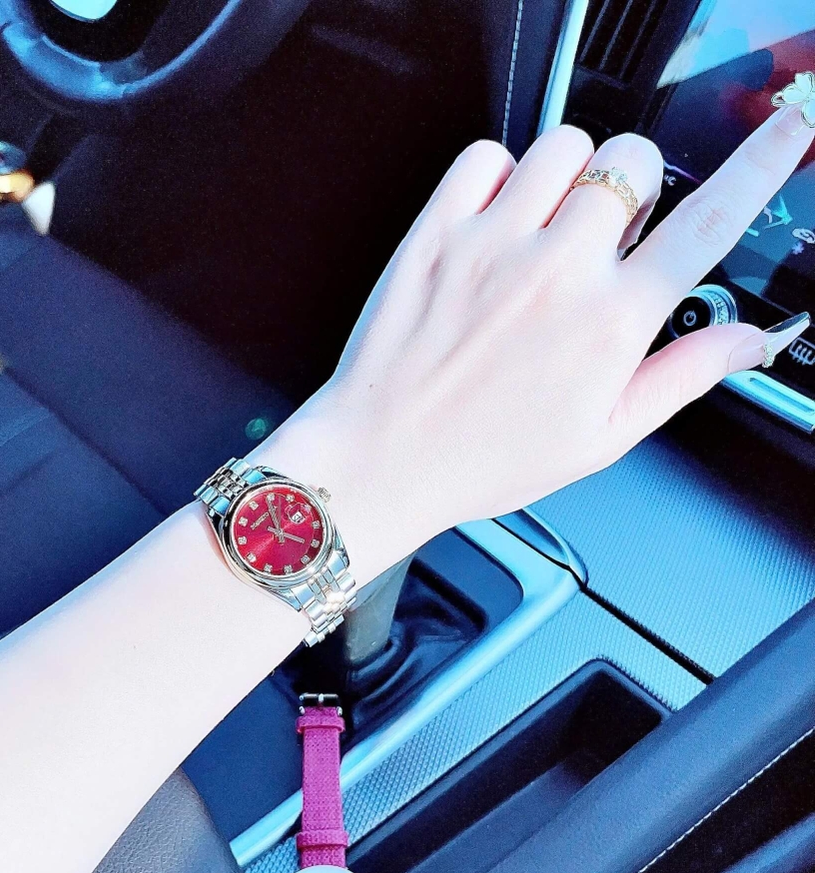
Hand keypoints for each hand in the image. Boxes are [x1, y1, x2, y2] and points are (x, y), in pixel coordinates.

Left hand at [257, 102, 814, 582]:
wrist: (381, 459)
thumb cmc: (482, 458)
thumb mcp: (599, 438)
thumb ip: (680, 378)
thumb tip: (746, 341)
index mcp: (609, 324)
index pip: (708, 224)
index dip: (762, 166)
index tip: (788, 129)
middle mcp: (557, 272)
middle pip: (633, 160)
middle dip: (634, 187)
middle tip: (608, 233)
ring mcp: (493, 245)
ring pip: (564, 145)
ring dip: (570, 174)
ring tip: (547, 226)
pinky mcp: (435, 234)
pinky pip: (485, 155)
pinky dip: (498, 173)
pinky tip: (496, 219)